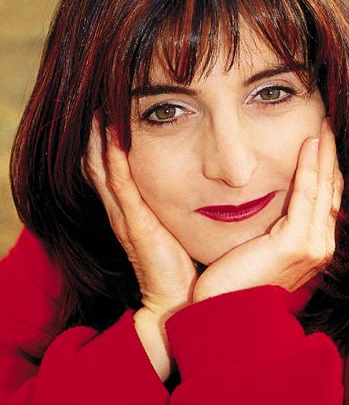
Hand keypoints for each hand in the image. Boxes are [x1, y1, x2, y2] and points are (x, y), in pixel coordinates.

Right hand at [82, 114, 198, 320]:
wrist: (177, 300)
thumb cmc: (179, 266)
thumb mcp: (173, 229)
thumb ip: (172, 209)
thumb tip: (194, 186)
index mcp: (130, 211)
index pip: (111, 171)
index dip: (107, 143)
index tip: (112, 114)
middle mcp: (122, 211)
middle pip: (100, 166)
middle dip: (99, 135)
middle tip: (102, 103)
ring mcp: (126, 217)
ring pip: (104, 171)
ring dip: (102, 141)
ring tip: (103, 112)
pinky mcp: (135, 225)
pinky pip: (121, 186)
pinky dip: (115, 160)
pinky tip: (117, 138)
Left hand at [193, 117, 343, 301]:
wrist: (225, 314)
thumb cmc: (235, 284)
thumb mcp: (260, 249)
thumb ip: (273, 228)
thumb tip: (269, 205)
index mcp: (312, 249)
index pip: (325, 201)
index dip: (325, 170)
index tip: (321, 144)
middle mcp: (320, 248)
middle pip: (331, 191)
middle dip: (330, 156)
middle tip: (327, 126)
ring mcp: (313, 247)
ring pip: (324, 188)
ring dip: (324, 154)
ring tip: (323, 126)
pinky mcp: (297, 244)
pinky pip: (306, 194)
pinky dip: (309, 166)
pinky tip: (309, 144)